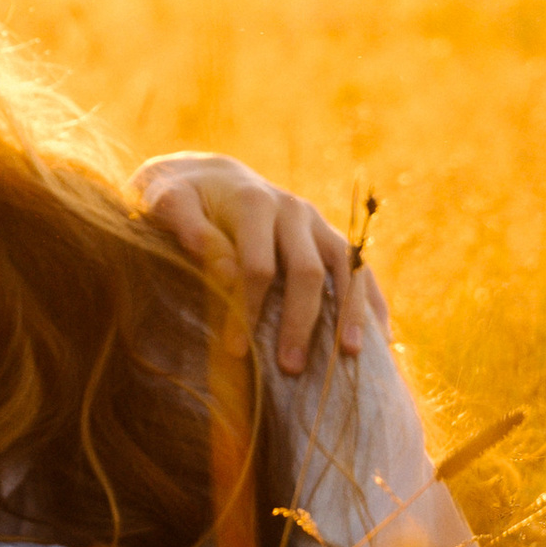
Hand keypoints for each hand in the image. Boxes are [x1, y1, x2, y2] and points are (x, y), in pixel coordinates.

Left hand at [131, 152, 382, 375]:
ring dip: (348, 313)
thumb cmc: (181, 198)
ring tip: (349, 357)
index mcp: (253, 203)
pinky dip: (371, 303)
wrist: (209, 178)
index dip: (247, 309)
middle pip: (305, 271)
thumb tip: (214, 263)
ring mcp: (317, 223)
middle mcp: (293, 210)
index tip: (236, 351)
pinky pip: (361, 271)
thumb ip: (183, 224)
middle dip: (299, 322)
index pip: (257, 265)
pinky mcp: (329, 238)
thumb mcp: (165, 200)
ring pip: (345, 268)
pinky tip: (380, 340)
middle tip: (290, 368)